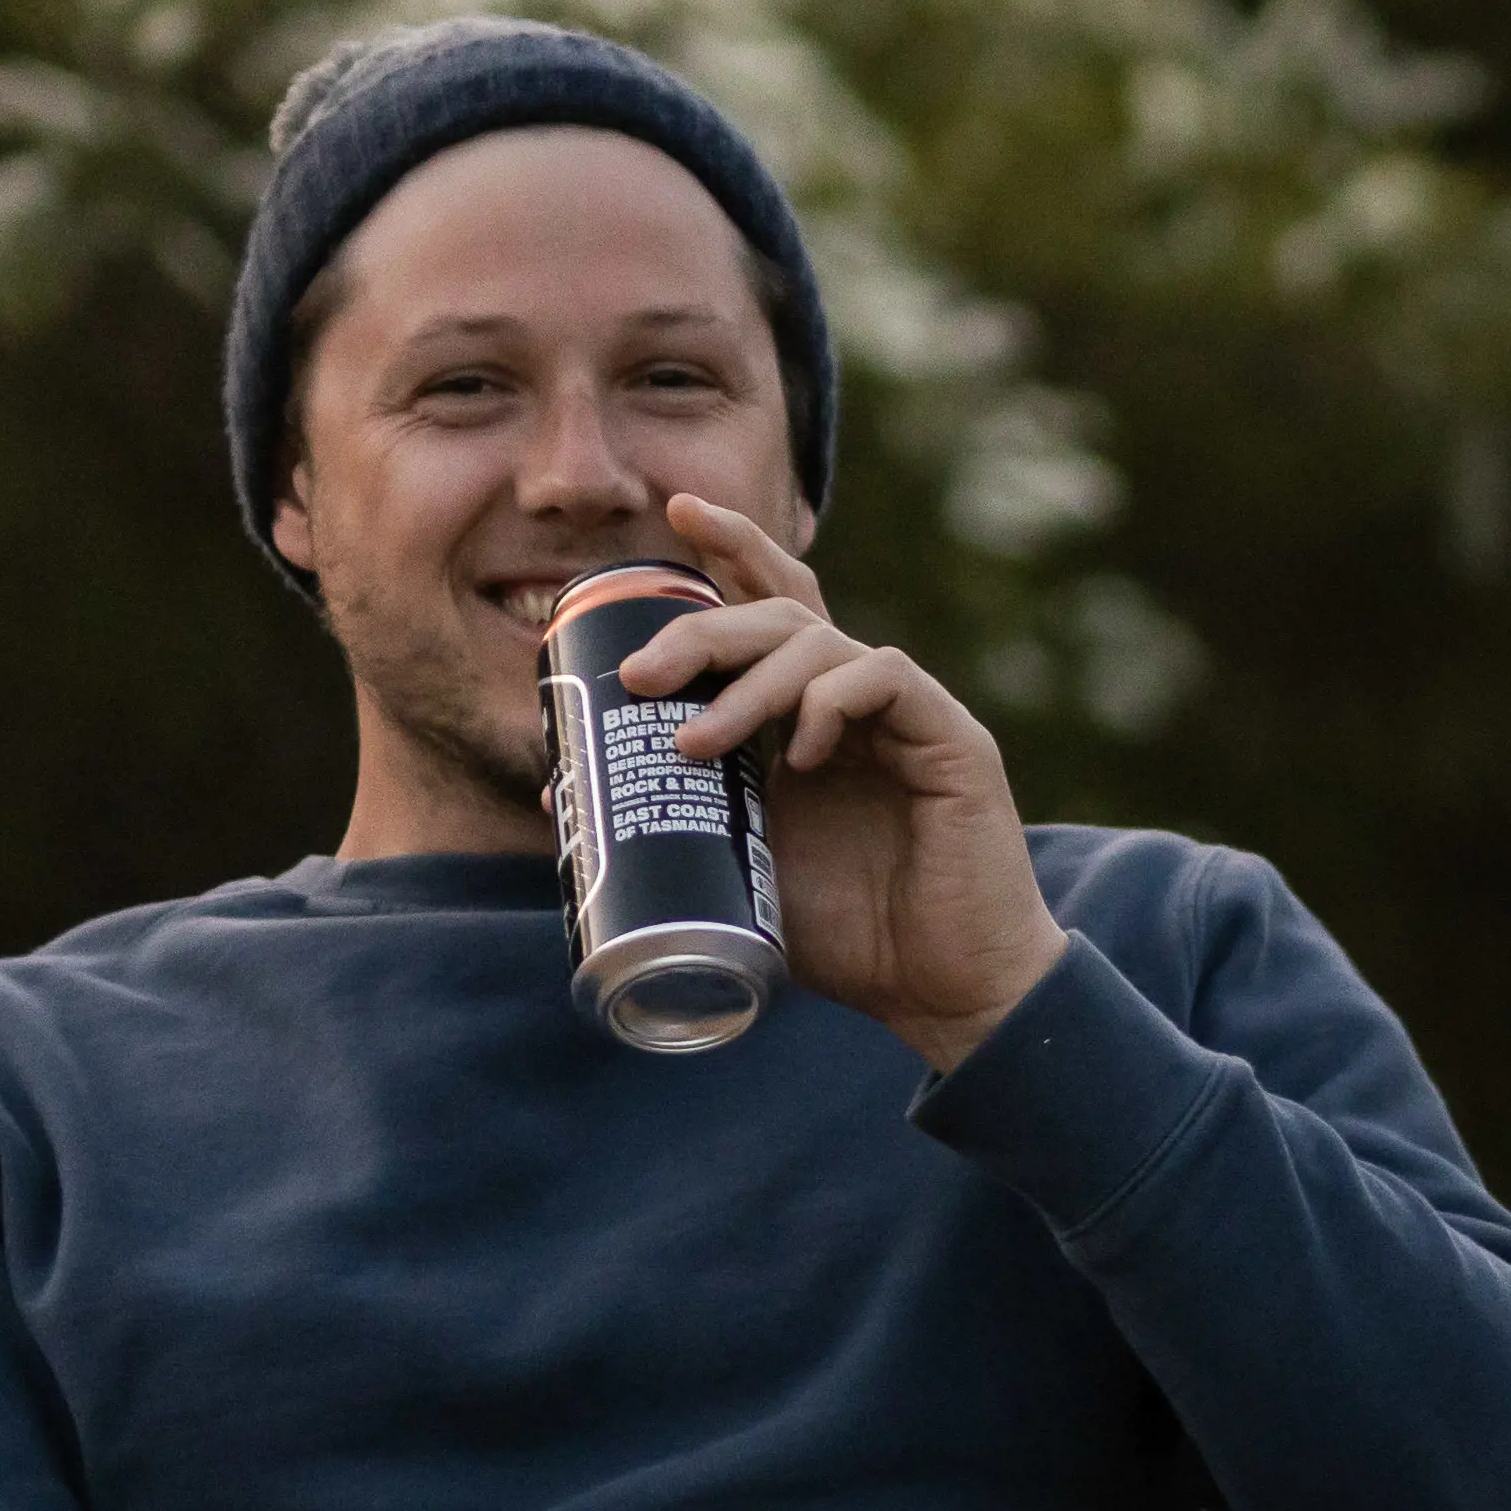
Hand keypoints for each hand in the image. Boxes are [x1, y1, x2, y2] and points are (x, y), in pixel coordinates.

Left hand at [628, 492, 1060, 1072]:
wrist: (945, 995)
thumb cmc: (853, 938)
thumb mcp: (739, 869)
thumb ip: (671, 823)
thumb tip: (558, 791)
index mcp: (813, 719)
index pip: (772, 607)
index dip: (730, 551)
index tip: (673, 515)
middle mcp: (860, 703)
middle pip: (780, 617)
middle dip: (703, 629)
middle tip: (643, 675)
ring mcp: (909, 716)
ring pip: (822, 645)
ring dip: (749, 684)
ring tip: (700, 745)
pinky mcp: (952, 741)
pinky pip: (886, 677)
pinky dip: (832, 700)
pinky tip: (805, 750)